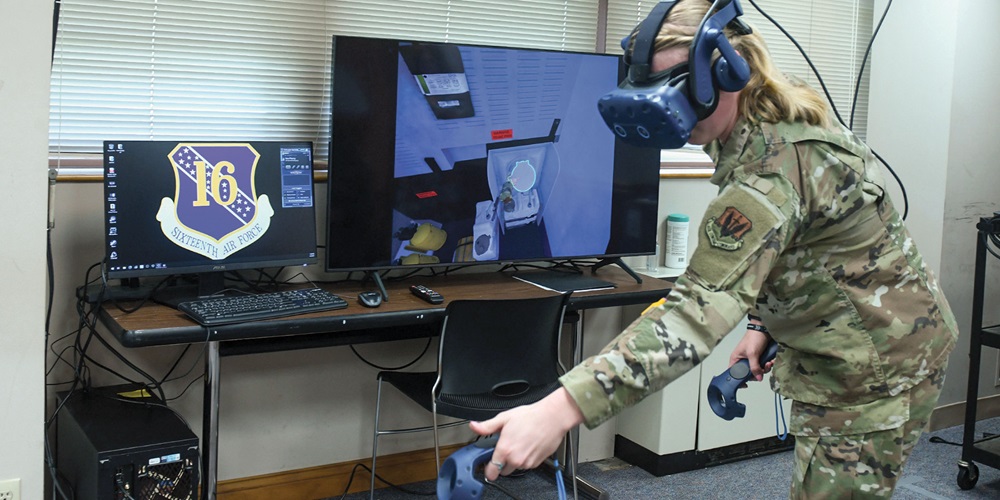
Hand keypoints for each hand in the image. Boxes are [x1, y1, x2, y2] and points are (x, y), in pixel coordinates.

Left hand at [469, 387, 584, 480]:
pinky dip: (525, 458)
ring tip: (519, 443)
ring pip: (515, 467)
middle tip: (506, 448)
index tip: (488, 466)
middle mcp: (515, 460)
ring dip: (515, 460)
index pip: (491, 471)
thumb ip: (487, 426)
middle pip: (503, 471)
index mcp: (505, 450)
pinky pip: (527, 465)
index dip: (488, 469)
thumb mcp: (504, 418)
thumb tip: (474, 426)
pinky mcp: (537, 463)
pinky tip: (528, 445)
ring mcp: (527, 463)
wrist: (552, 418)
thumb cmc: (531, 417)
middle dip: (502, 462)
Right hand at [729, 328, 773, 380]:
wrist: (764, 328)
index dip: (738, 380)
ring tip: (769, 363)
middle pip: (748, 374)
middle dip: (757, 373)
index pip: (733, 374)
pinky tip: (771, 360)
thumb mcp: (753, 354)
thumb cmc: (754, 337)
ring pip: (758, 371)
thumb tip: (758, 378)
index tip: (746, 385)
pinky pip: (763, 366)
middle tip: (762, 369)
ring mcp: (752, 359)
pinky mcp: (760, 358)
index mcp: (736, 359)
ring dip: (765, 369)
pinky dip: (768, 365)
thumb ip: (754, 367)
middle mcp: (743, 361)